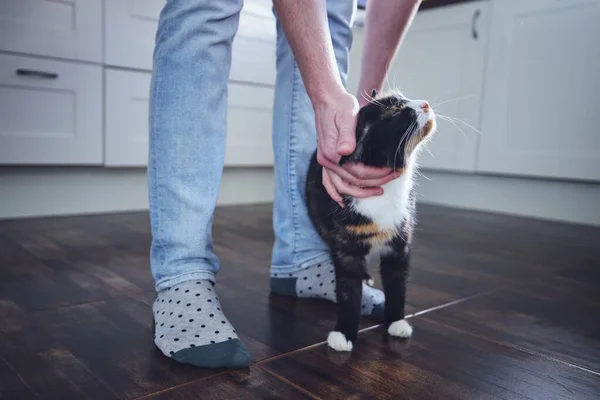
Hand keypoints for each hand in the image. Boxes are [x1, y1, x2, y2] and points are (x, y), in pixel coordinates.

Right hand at [313, 90, 395, 206]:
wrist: (327, 100)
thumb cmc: (340, 106)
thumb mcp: (347, 116)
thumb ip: (346, 135)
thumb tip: (345, 151)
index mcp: (332, 152)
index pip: (357, 173)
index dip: (377, 175)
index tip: (393, 171)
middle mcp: (327, 161)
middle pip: (352, 181)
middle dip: (375, 183)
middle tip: (393, 177)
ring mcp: (325, 162)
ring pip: (341, 187)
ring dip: (359, 192)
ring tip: (377, 192)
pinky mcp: (326, 160)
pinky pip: (329, 183)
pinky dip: (335, 193)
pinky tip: (343, 201)